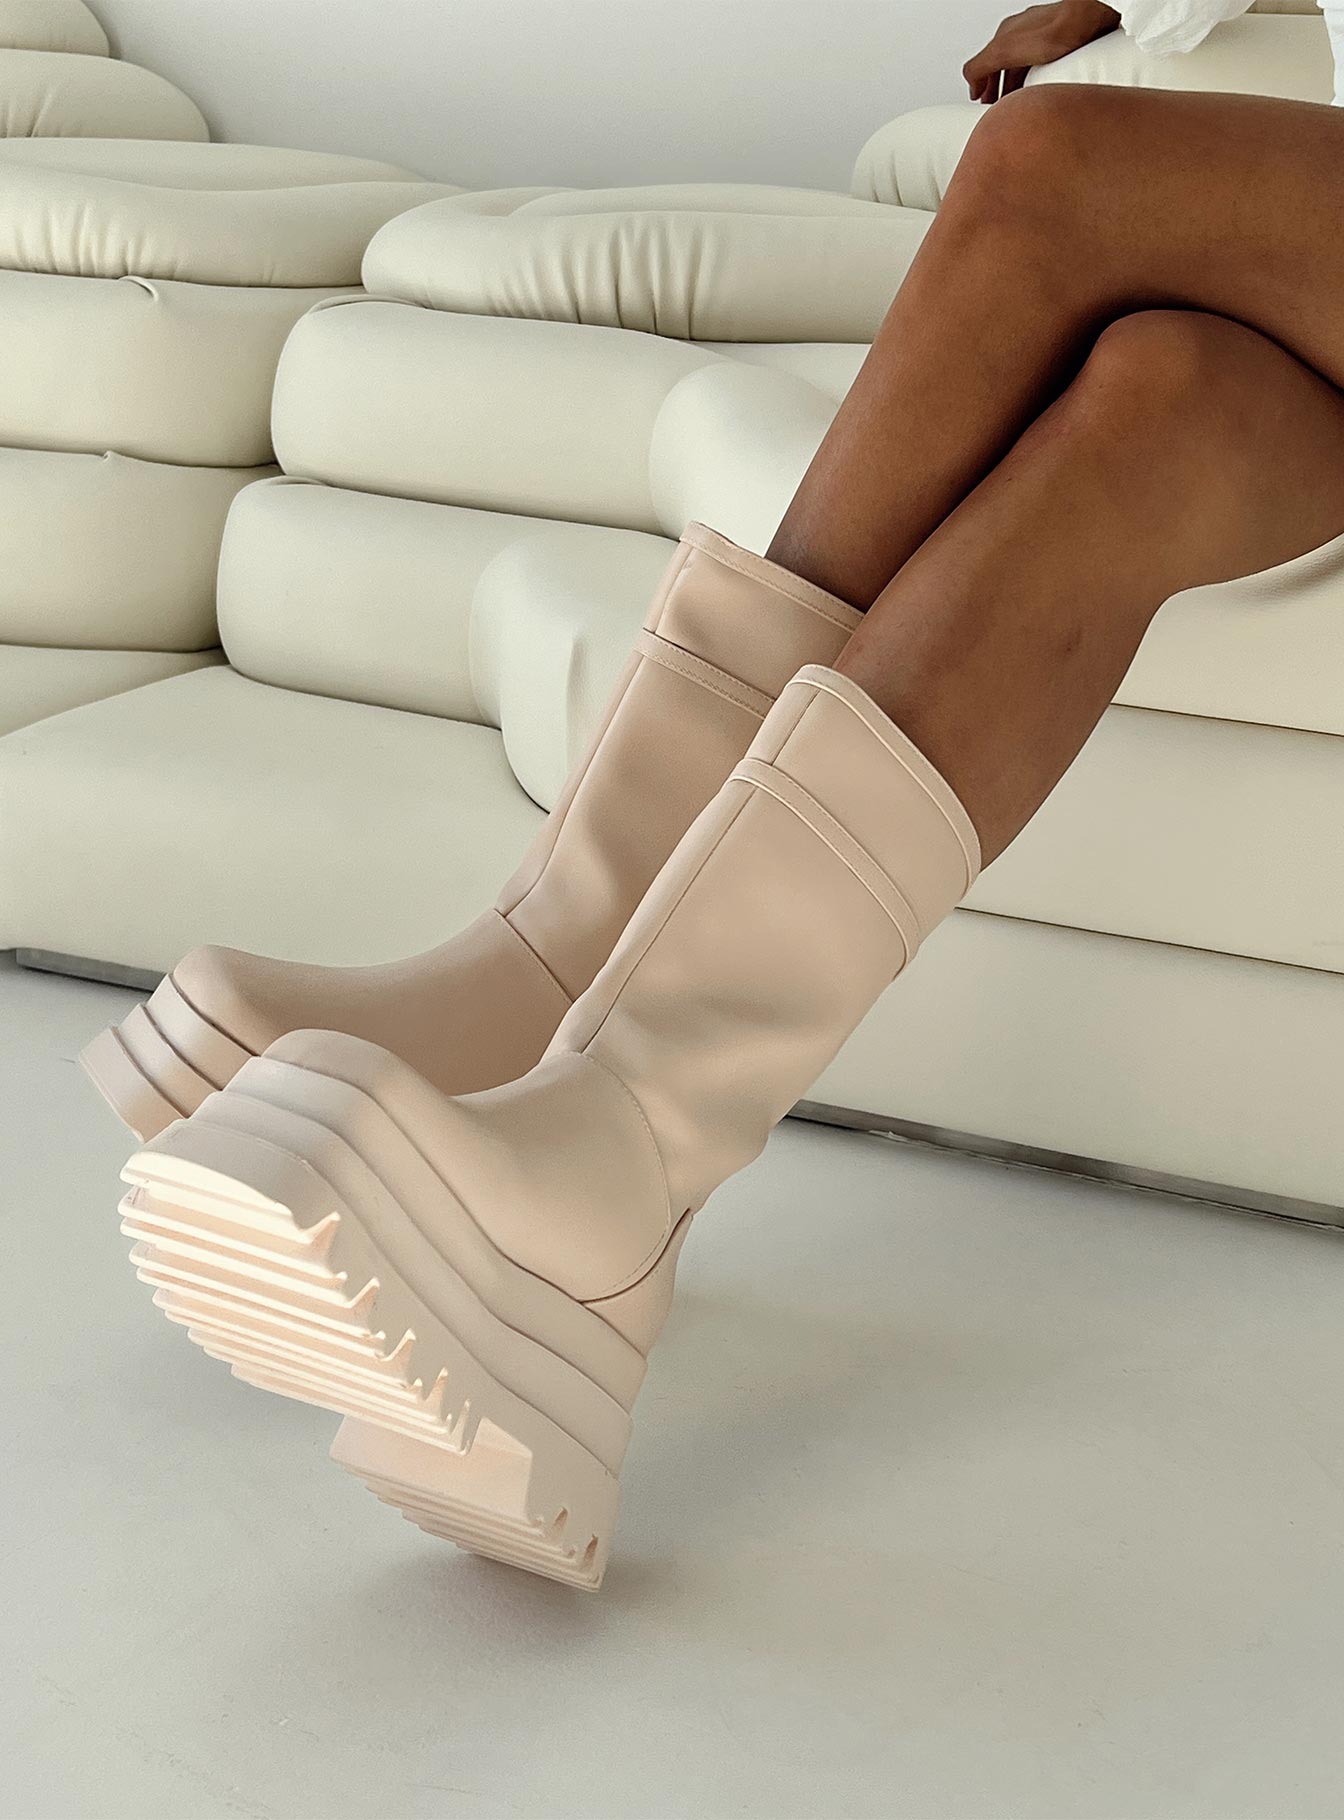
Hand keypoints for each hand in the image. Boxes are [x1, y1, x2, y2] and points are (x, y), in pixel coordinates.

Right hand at [964, 0, 1120, 102]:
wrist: (1094, 17)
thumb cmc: (1056, 30)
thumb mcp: (1005, 50)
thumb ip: (981, 66)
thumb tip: (970, 85)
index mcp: (1006, 34)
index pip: (983, 63)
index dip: (980, 86)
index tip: (981, 104)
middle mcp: (1024, 34)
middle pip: (1003, 66)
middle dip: (997, 89)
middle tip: (997, 109)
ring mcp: (1044, 38)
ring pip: (1023, 67)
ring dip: (1017, 88)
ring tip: (1018, 107)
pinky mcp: (1063, 44)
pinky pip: (1043, 67)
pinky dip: (1036, 83)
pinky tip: (1041, 94)